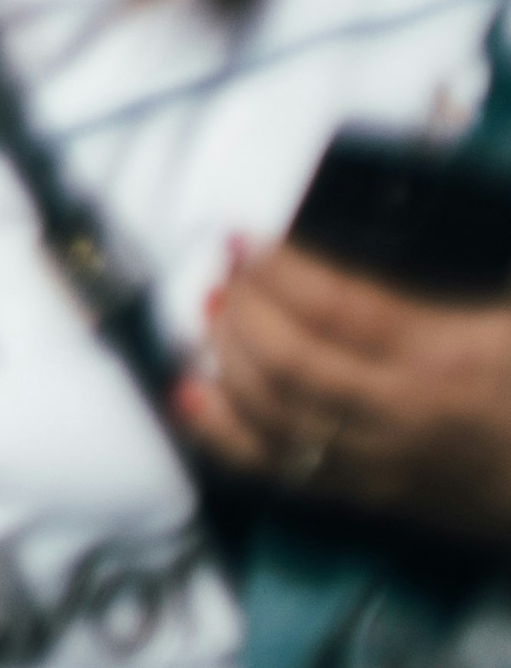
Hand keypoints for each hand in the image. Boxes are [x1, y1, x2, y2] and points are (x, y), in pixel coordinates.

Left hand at [191, 238, 510, 538]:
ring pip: (275, 414)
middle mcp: (405, 414)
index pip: (339, 307)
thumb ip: (476, 255)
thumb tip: (446, 171)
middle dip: (245, 308)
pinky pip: (284, 472)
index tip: (253, 238)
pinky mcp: (374, 495)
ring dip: (227, 359)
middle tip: (230, 270)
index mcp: (449, 358)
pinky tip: (192, 397)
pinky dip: (226, 434)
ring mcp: (384, 461)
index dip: (283, 269)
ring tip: (213, 313)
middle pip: (291, 361)